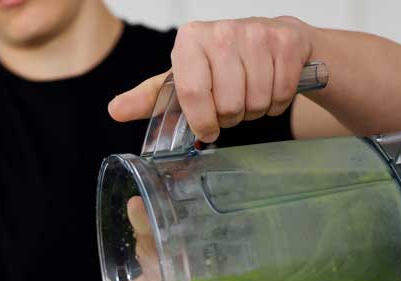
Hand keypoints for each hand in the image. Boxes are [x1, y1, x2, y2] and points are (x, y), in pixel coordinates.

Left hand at [109, 16, 315, 142]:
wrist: (271, 39)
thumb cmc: (220, 64)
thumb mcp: (182, 78)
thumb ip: (149, 97)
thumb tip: (115, 111)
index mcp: (190, 40)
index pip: (193, 94)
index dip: (203, 121)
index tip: (207, 128)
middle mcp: (222, 31)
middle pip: (228, 105)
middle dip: (231, 116)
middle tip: (230, 106)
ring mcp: (256, 34)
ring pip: (255, 102)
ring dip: (254, 110)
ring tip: (248, 96)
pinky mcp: (285, 41)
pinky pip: (281, 94)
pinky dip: (277, 102)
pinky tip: (270, 87)